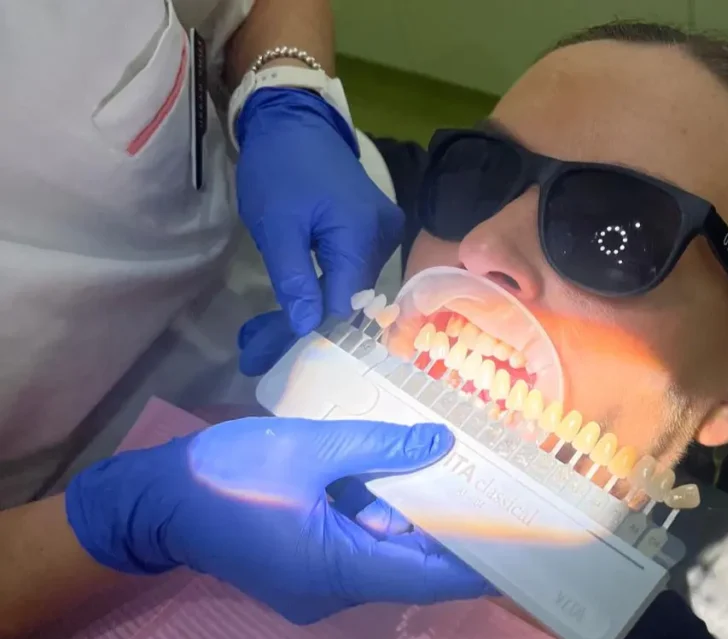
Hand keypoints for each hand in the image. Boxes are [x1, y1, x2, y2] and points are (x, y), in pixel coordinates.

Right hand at [65, 419, 489, 623]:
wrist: (154, 500)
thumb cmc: (228, 473)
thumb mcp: (308, 448)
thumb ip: (378, 446)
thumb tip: (440, 442)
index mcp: (336, 567)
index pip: (427, 577)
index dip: (476, 566)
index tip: (521, 550)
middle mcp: (331, 590)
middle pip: (408, 568)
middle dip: (448, 533)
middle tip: (494, 496)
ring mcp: (313, 586)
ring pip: (381, 557)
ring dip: (411, 523)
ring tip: (455, 479)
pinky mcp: (300, 570)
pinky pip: (354, 550)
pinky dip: (378, 521)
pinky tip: (395, 482)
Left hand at [236, 87, 404, 335]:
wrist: (295, 119)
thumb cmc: (280, 168)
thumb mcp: (276, 226)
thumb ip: (294, 279)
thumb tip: (308, 327)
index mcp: (361, 234)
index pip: (346, 303)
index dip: (316, 328)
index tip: (276, 349)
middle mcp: (384, 236)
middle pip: (352, 296)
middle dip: (312, 319)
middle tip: (260, 344)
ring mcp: (385, 230)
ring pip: (353, 283)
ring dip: (319, 301)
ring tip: (272, 326)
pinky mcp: (376, 226)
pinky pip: (355, 265)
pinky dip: (328, 281)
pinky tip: (302, 292)